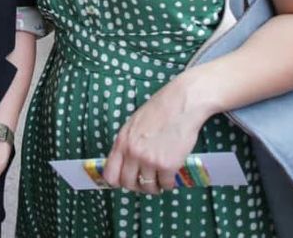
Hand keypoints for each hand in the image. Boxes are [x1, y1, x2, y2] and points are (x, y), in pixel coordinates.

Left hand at [101, 76, 206, 194]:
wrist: (182, 104)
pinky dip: (169, 183)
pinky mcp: (168, 165)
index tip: (126, 181)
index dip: (118, 181)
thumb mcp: (134, 124)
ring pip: (147, 188)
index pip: (110, 174)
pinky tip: (171, 174)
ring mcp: (149, 160)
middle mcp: (133, 153)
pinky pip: (166, 185)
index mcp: (122, 141)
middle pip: (128, 184)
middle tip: (146, 182)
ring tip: (160, 178)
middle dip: (137, 186)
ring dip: (155, 186)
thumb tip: (125, 163)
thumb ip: (127, 144)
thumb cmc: (160, 110)